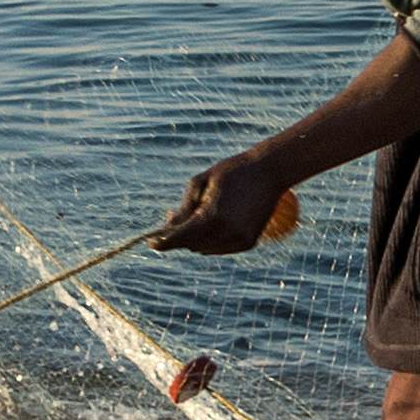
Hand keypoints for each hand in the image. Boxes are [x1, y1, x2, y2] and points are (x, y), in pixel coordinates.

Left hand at [145, 154, 294, 258]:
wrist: (269, 172)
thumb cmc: (231, 171)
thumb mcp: (201, 182)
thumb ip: (184, 207)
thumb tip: (169, 226)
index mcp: (212, 215)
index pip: (181, 237)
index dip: (163, 242)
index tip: (150, 243)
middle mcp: (226, 232)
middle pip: (191, 244)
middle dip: (178, 236)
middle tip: (171, 219)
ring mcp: (239, 239)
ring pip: (204, 248)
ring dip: (195, 238)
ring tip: (193, 218)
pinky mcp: (248, 242)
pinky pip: (220, 248)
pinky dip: (211, 240)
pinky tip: (211, 222)